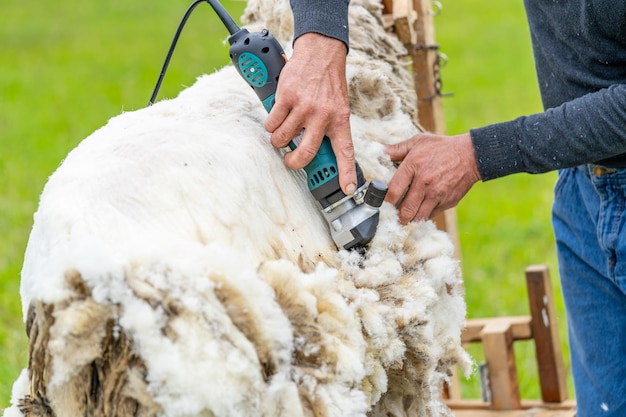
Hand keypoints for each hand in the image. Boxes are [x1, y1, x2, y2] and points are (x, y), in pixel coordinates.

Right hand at [265, 33, 356, 194]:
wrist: (321, 52)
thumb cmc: (329, 83)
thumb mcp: (339, 107)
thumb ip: (331, 128)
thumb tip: (320, 152)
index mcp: (340, 121)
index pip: (345, 152)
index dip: (345, 173)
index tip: (346, 189)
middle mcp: (323, 116)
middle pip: (304, 153)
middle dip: (292, 162)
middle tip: (290, 160)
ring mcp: (304, 107)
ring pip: (282, 138)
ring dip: (278, 140)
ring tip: (282, 132)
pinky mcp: (286, 97)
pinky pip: (272, 122)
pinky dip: (270, 124)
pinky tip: (276, 117)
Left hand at [384, 132, 480, 223]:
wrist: (472, 155)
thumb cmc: (443, 147)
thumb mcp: (419, 141)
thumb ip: (397, 149)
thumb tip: (381, 152)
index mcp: (414, 167)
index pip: (393, 192)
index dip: (384, 201)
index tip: (381, 203)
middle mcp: (424, 183)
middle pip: (404, 211)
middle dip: (396, 216)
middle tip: (392, 214)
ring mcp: (437, 195)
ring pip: (417, 217)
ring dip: (409, 219)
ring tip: (404, 215)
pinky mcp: (447, 202)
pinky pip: (430, 216)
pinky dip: (423, 216)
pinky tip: (419, 210)